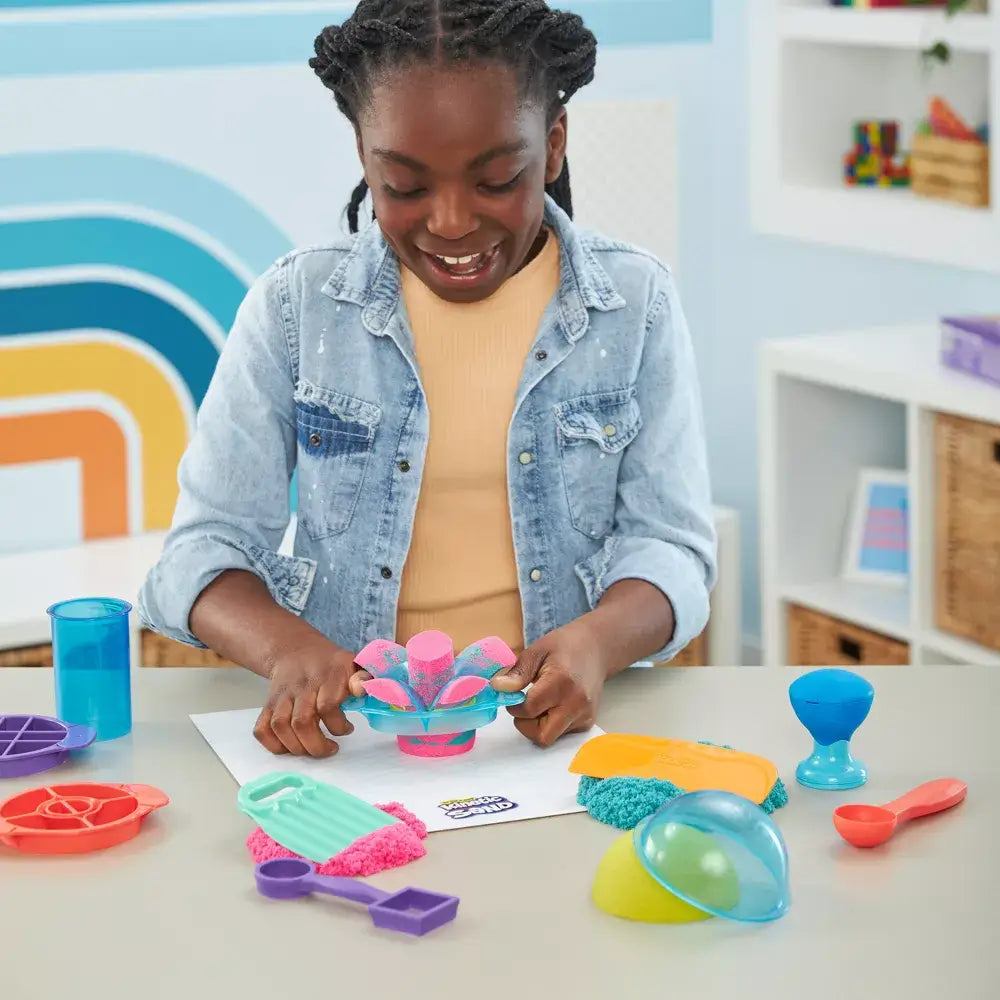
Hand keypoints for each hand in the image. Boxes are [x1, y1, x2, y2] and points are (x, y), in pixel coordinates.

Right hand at [253, 636, 362, 756]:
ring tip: (312, 749)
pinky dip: (273, 745)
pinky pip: (262, 729)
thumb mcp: (354, 663)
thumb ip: (364, 677)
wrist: (296, 650)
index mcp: (328, 676)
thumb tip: (364, 690)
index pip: (328, 706)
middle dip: (317, 745)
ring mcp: (283, 696)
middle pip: (302, 722)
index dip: (338, 725)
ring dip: (297, 747)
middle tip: (330, 749)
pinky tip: (291, 747)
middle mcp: (303, 686)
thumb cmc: (331, 664)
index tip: (348, 729)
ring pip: (281, 726)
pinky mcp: (269, 704)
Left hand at [491, 619, 606, 746]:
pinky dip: (550, 725)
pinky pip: (561, 734)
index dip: (515, 705)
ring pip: (550, 738)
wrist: (596, 648)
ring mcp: (584, 715)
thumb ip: (517, 673)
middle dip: (525, 723)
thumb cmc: (564, 646)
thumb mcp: (536, 651)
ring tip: (540, 703)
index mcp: (561, 682)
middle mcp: (576, 703)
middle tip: (525, 704)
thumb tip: (497, 687)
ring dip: (537, 726)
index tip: (515, 694)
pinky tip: (553, 706)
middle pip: (541, 734)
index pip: (529, 709)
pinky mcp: (587, 722)